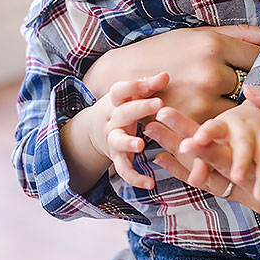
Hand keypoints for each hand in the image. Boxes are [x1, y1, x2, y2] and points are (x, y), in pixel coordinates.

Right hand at [83, 25, 259, 122]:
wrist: (121, 78)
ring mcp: (200, 102)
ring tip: (240, 113)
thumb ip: (243, 35)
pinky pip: (221, 131)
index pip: (259, 58)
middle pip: (253, 88)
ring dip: (243, 114)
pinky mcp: (190, 125)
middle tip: (254, 96)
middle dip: (256, 93)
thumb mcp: (199, 35)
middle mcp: (209, 73)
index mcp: (213, 46)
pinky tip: (223, 128)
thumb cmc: (163, 52)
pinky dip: (226, 130)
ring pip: (240, 113)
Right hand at [90, 73, 168, 189]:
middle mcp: (112, 120)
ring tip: (140, 145)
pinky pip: (124, 169)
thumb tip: (166, 75)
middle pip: (123, 113)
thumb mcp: (129, 96)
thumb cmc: (120, 108)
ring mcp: (112, 140)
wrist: (93, 131)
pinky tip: (150, 184)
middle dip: (140, 108)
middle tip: (158, 103)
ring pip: (117, 141)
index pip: (121, 90)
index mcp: (115, 102)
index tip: (155, 82)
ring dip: (128, 142)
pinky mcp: (116, 158)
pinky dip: (135, 178)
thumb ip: (148, 86)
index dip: (135, 85)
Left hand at [147, 85, 259, 220]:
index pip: (226, 149)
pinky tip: (169, 158)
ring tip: (149, 137)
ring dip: (178, 157)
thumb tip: (251, 88)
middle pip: (207, 162)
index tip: (168, 114)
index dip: (195, 132)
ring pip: (206, 176)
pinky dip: (192, 170)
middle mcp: (256, 189)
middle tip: (148, 121)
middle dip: (176, 141)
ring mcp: (251, 197)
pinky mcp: (249, 197)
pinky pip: (214, 183)